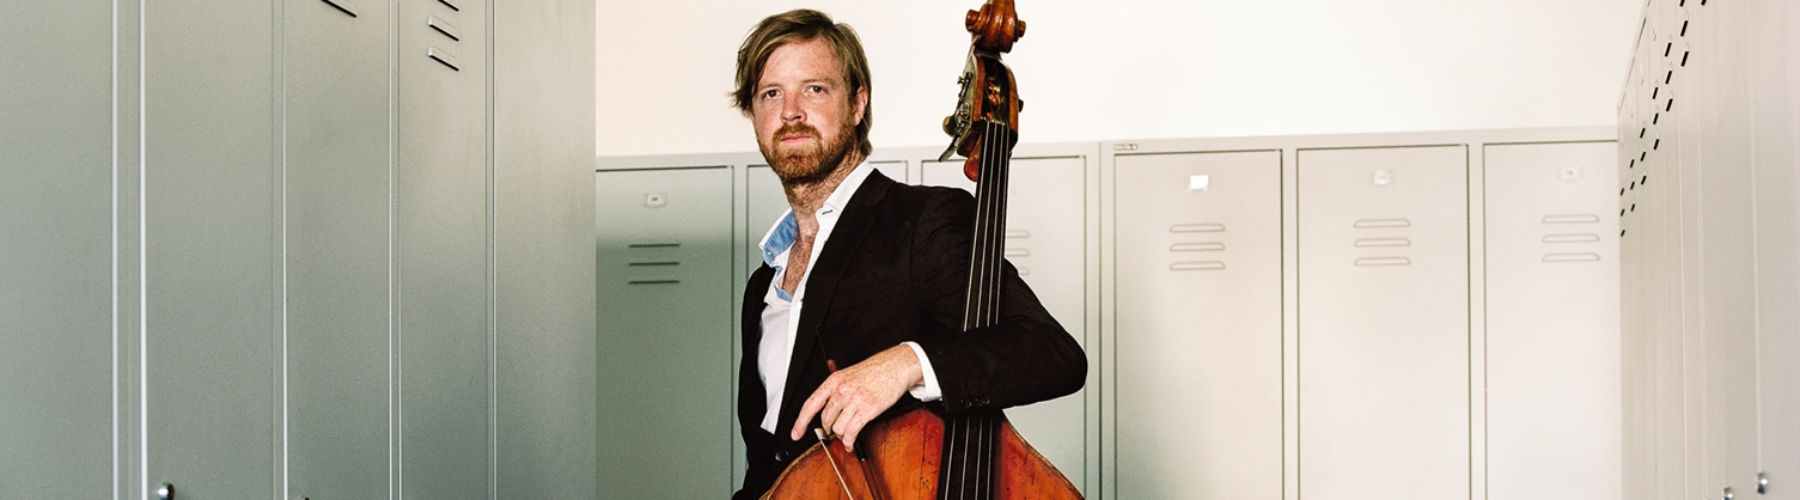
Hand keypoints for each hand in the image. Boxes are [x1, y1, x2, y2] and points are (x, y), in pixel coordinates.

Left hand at [789, 345, 922, 450]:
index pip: (810, 404)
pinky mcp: (868, 409)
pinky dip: (849, 442)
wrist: (897, 366)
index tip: (795, 434)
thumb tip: (828, 414)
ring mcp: (854, 399)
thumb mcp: (849, 376)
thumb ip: (836, 392)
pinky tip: (851, 443)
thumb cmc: (875, 371)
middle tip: (837, 431)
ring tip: (848, 434)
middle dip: (830, 429)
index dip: (800, 422)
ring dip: (842, 436)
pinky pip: (851, 432)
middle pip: (825, 419)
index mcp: (834, 380)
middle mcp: (841, 389)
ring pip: (838, 428)